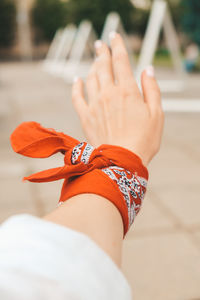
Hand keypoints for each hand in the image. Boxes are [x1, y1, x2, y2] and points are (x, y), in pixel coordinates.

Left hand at [72, 33, 163, 165]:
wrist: (122, 161)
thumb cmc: (144, 139)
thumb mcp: (157, 114)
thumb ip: (151, 89)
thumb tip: (147, 69)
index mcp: (127, 91)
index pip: (121, 61)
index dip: (117, 46)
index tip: (114, 36)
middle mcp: (108, 94)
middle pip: (103, 66)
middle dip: (102, 52)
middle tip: (100, 43)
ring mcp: (95, 105)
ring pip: (91, 78)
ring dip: (92, 66)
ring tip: (95, 60)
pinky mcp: (86, 117)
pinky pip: (77, 97)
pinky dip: (76, 87)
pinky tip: (76, 80)